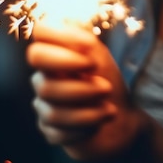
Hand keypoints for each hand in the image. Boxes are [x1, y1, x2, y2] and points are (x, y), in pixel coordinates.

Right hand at [26, 22, 149, 162]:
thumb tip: (60, 28)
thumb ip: (80, 40)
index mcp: (54, 53)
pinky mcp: (51, 132)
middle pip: (40, 82)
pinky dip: (86, 128)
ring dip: (89, 111)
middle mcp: (44, 77)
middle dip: (78, 88)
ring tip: (109, 107)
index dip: (61, 42)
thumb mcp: (99, 54)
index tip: (90, 56)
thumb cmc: (108, 79)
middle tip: (105, 86)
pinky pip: (58, 134)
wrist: (123, 117)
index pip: (40, 33)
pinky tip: (99, 123)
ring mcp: (44, 106)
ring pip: (52, 112)